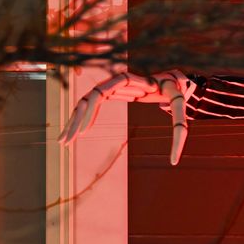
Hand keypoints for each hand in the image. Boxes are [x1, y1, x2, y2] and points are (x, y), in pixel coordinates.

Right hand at [59, 70, 192, 164]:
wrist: (173, 79)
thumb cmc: (176, 91)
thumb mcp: (179, 105)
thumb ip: (179, 130)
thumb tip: (174, 163)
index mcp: (129, 80)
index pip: (101, 91)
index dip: (90, 110)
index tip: (84, 132)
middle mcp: (115, 81)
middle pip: (88, 98)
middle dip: (75, 121)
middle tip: (65, 143)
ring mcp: (111, 87)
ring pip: (86, 102)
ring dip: (74, 121)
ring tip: (63, 142)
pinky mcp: (111, 93)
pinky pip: (92, 104)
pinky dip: (83, 118)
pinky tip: (78, 133)